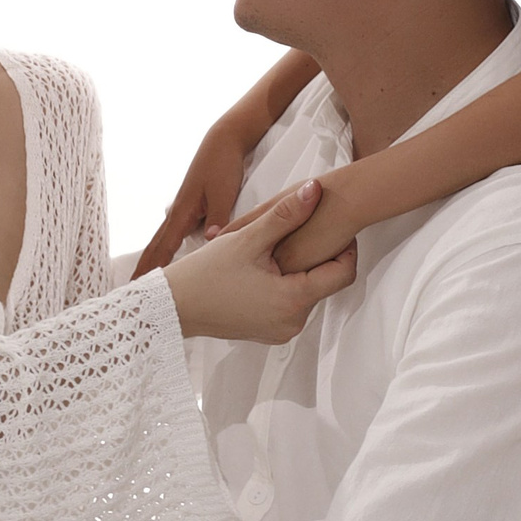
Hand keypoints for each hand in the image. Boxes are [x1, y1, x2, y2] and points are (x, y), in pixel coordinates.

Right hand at [133, 113, 253, 275]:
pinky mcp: (189, 206)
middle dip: (143, 268)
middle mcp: (177, 213)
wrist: (224, 141)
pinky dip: (163, 247)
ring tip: (141, 276)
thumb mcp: (224, 193)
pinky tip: (163, 252)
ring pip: (161, 239)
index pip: (164, 248)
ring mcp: (181, 209)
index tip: (138, 286)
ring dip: (151, 258)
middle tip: (129, 289)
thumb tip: (209, 242)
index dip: (152, 268)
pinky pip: (171, 233)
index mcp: (182, 212)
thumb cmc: (224, 166)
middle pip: (155, 246)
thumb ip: (219, 218)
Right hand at [161, 180, 357, 342]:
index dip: (346, 247)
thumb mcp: (248, 238)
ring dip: (302, 270)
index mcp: (293, 301)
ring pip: (308, 292)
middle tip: (305, 230)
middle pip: (326, 283)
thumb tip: (315, 189)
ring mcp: (281, 331)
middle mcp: (293, 322)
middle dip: (320, 256)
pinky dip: (286, 285)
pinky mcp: (269, 332)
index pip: (344, 273)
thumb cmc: (206, 273)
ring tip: (282, 245)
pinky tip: (267, 266)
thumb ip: (286, 214)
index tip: (336, 226)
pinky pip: (290, 305)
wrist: (174, 306)